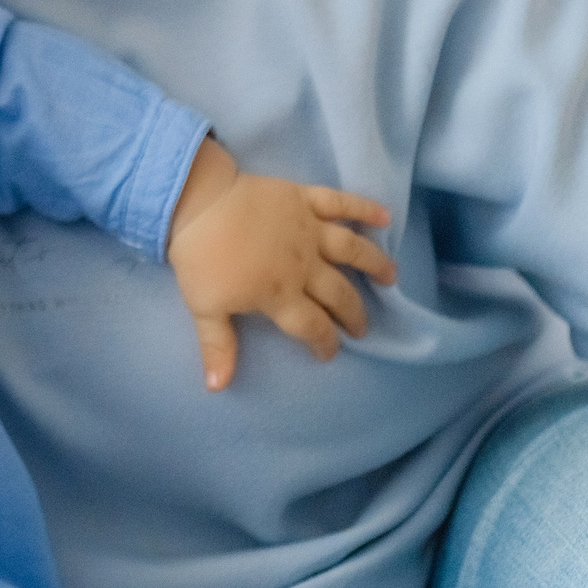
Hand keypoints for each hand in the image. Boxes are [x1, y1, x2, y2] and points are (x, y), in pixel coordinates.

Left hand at [166, 139, 396, 390]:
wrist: (196, 200)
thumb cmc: (200, 257)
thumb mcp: (204, 308)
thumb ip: (218, 347)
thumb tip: (217, 388)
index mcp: (281, 295)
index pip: (312, 328)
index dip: (324, 344)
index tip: (329, 354)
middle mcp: (304, 266)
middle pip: (338, 295)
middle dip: (353, 315)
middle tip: (361, 327)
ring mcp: (308, 230)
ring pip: (352, 250)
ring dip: (375, 264)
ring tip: (391, 277)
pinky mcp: (303, 199)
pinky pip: (340, 203)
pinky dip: (364, 208)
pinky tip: (385, 215)